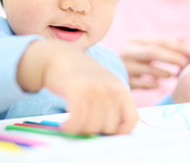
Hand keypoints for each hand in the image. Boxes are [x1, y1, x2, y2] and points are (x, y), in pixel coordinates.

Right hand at [16, 40, 137, 134]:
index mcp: (120, 89)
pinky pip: (77, 121)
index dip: (121, 132)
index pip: (132, 120)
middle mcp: (111, 89)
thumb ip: (111, 104)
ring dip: (79, 129)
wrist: (58, 57)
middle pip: (109, 127)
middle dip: (94, 130)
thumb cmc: (79, 76)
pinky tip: (65, 125)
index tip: (106, 133)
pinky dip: (70, 127)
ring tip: (72, 123)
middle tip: (81, 123)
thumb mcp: (103, 85)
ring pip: (92, 126)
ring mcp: (95, 90)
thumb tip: (112, 133)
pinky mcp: (77, 91)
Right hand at [119, 37, 189, 89]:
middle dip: (172, 58)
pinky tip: (160, 84)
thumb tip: (184, 38)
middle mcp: (127, 51)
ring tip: (174, 74)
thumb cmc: (134, 59)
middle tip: (186, 63)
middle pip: (154, 52)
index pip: (160, 42)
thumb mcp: (145, 47)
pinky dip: (153, 83)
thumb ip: (164, 43)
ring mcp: (125, 67)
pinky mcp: (124, 81)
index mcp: (134, 41)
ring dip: (164, 72)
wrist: (110, 72)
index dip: (177, 47)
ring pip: (148, 69)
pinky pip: (142, 84)